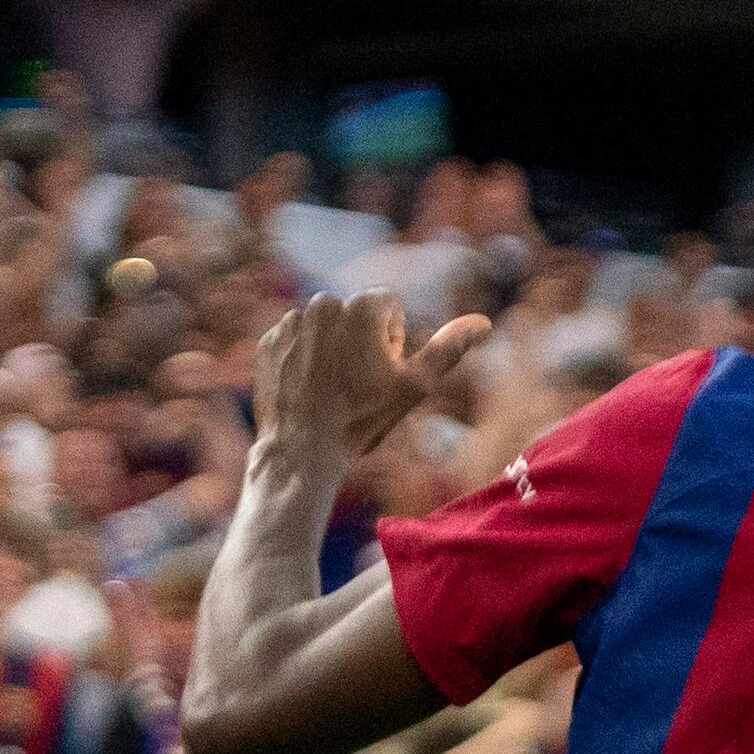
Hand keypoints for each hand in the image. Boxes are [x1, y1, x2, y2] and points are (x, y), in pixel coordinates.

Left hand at [248, 290, 485, 468]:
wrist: (302, 451)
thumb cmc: (363, 419)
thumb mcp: (416, 386)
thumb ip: (450, 348)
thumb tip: (484, 322)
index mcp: (363, 306)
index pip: (389, 309)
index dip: (391, 344)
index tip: (380, 374)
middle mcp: (324, 303)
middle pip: (356, 317)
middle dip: (360, 343)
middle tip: (355, 387)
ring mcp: (292, 321)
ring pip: (325, 328)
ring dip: (331, 351)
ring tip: (330, 390)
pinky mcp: (269, 341)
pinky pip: (296, 341)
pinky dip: (303, 360)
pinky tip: (307, 389)